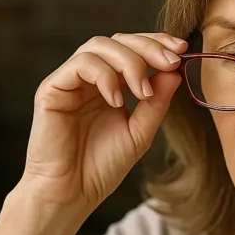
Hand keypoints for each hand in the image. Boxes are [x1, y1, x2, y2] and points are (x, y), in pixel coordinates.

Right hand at [21, 33, 186, 213]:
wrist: (71, 193)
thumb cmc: (102, 167)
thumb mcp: (140, 132)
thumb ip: (157, 102)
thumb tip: (175, 71)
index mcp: (110, 85)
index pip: (132, 50)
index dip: (156, 43)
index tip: (181, 50)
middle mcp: (89, 79)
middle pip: (117, 41)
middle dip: (148, 46)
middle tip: (170, 61)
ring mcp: (70, 81)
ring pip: (98, 46)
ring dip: (129, 62)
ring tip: (143, 92)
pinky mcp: (52, 89)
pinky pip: (80, 65)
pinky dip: (105, 76)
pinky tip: (116, 101)